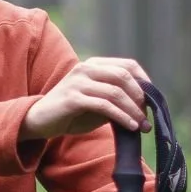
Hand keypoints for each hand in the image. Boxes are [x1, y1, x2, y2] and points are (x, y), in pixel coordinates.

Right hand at [21, 57, 152, 139]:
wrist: (39, 121)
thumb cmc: (71, 113)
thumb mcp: (97, 102)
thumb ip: (116, 99)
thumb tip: (144, 106)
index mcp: (94, 65)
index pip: (128, 65)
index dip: (144, 81)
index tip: (151, 101)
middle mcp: (86, 69)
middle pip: (124, 76)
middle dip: (140, 98)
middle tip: (146, 116)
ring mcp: (78, 82)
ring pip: (115, 92)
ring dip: (133, 110)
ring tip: (141, 126)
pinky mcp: (73, 98)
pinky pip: (104, 105)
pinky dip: (121, 116)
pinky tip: (129, 126)